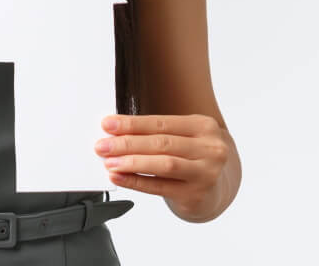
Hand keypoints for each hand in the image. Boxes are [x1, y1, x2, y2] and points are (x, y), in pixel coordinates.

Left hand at [94, 114, 228, 218]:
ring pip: (164, 164)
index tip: (108, 124)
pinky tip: (119, 177)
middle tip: (102, 145)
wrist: (215, 189)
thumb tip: (114, 133)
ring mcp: (206, 173)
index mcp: (203, 126)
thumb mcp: (183, 138)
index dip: (132, 124)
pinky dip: (136, 182)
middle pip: (162, 143)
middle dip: (127, 143)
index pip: (161, 123)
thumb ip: (155, 134)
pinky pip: (160, 187)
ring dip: (132, 163)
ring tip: (109, 162)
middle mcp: (210, 148)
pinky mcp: (196, 195)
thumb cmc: (191, 158)